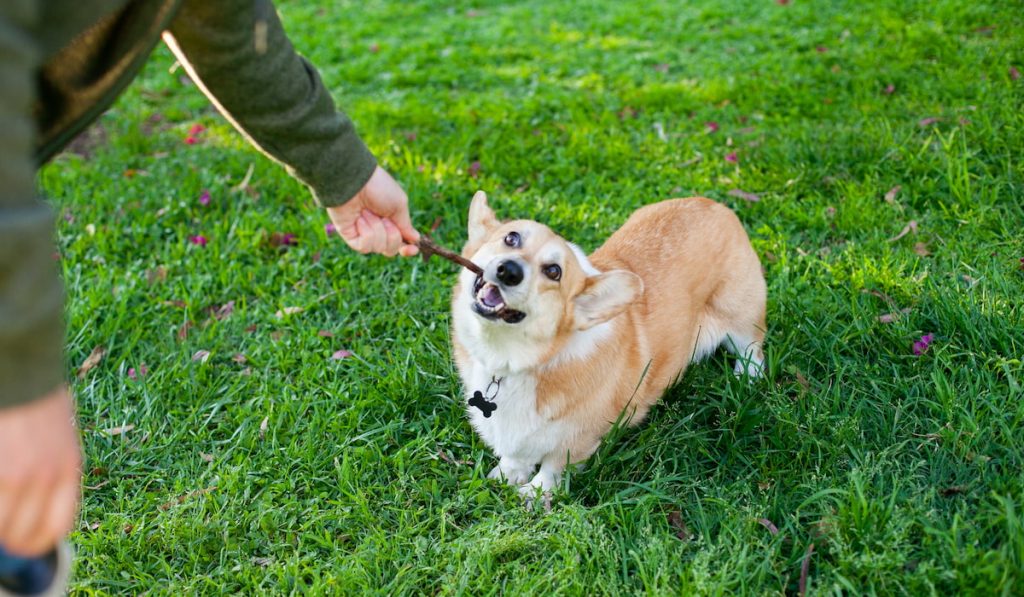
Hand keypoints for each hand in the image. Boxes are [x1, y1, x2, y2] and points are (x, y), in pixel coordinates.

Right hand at [0, 386, 80, 556]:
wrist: (23, 372)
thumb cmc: (39, 398)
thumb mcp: (60, 436)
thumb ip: (53, 470)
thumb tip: (38, 502)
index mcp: (69, 470)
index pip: (58, 525)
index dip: (39, 541)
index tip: (26, 544)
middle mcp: (47, 478)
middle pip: (26, 533)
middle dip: (10, 539)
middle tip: (3, 534)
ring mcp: (19, 476)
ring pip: (2, 525)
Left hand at [326, 166, 419, 256]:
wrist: (355, 182)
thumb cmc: (378, 188)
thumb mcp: (399, 205)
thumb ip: (406, 225)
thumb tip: (415, 239)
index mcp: (391, 221)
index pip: (400, 243)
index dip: (407, 249)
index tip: (414, 249)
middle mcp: (378, 230)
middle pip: (391, 250)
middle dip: (392, 236)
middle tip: (385, 219)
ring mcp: (363, 234)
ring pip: (379, 248)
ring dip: (377, 229)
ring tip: (368, 212)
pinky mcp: (350, 236)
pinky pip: (364, 247)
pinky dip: (366, 233)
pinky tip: (360, 219)